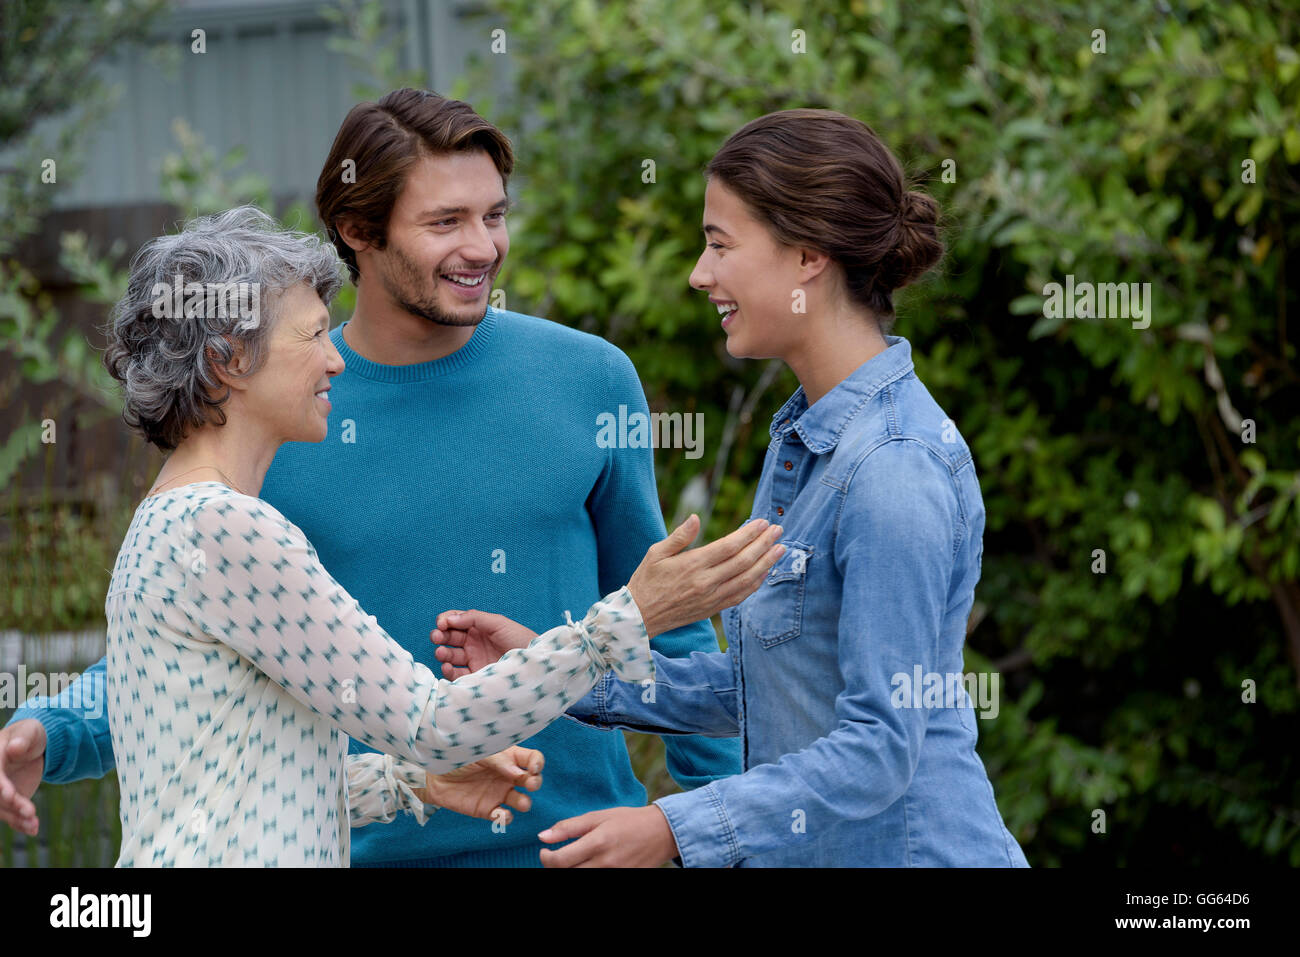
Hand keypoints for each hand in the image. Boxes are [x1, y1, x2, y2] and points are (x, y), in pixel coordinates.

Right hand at [0, 719, 45, 835]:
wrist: (34, 747)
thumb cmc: (30, 735)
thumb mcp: (30, 732)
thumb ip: (22, 740)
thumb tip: (14, 748)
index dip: (0, 786)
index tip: (10, 796)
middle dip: (11, 805)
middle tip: (29, 812)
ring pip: (3, 809)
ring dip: (17, 818)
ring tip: (34, 823)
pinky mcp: (9, 802)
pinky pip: (12, 814)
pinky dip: (21, 823)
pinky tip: (32, 828)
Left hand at [417, 745, 542, 823]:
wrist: (432, 775)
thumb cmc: (456, 756)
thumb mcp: (478, 752)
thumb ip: (498, 760)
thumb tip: (518, 772)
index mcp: (508, 757)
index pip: (532, 759)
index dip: (537, 763)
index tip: (534, 768)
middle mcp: (507, 775)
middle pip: (532, 780)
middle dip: (536, 782)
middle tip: (530, 783)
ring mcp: (499, 793)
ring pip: (522, 800)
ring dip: (525, 802)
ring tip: (520, 802)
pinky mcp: (488, 809)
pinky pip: (504, 816)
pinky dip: (506, 817)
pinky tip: (499, 813)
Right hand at [431, 611, 537, 677]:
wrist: (533, 664)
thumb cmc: (520, 640)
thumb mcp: (498, 623)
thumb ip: (473, 618)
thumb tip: (449, 619)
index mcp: (478, 627)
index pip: (455, 621)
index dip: (445, 621)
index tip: (441, 624)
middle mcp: (474, 642)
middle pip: (449, 637)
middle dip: (439, 636)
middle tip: (437, 637)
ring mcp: (474, 659)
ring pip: (450, 655)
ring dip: (442, 653)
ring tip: (442, 653)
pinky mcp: (475, 676)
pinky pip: (456, 674)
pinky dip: (448, 670)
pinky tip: (448, 667)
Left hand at [539, 805, 678, 867]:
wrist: (661, 833)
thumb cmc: (628, 821)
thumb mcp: (598, 817)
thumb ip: (569, 827)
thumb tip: (542, 837)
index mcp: (598, 842)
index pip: (560, 861)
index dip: (546, 859)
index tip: (544, 851)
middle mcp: (605, 863)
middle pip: (568, 874)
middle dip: (555, 867)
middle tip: (556, 857)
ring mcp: (615, 875)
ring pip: (581, 880)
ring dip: (571, 871)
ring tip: (572, 862)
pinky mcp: (622, 880)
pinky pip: (596, 881)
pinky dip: (587, 874)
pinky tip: (587, 865)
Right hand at [627, 515, 785, 637]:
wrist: (639, 617)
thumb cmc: (646, 581)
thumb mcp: (656, 553)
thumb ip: (679, 536)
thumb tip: (696, 517)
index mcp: (693, 565)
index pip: (729, 546)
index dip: (750, 533)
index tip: (763, 522)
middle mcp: (706, 582)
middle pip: (744, 561)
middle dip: (764, 544)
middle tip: (779, 530)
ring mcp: (711, 598)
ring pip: (747, 579)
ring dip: (766, 563)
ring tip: (780, 549)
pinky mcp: (713, 609)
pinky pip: (741, 596)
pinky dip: (755, 583)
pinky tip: (765, 572)